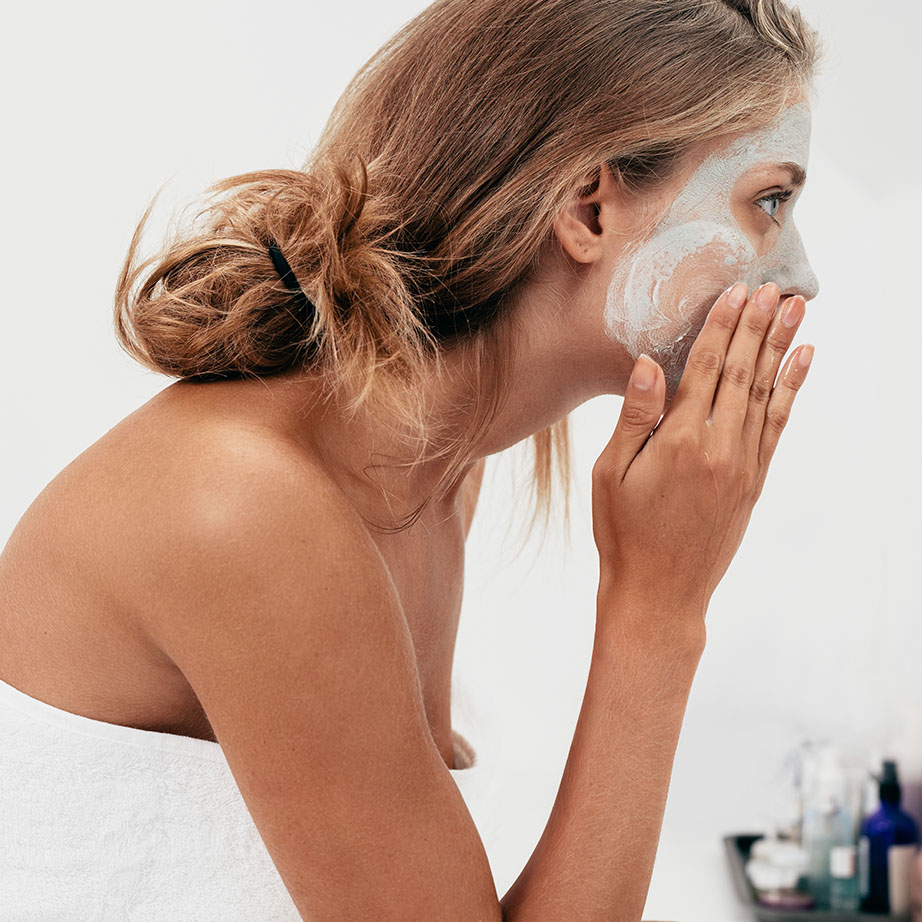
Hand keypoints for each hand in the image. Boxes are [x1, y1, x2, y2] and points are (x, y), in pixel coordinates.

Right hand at [592, 282, 813, 625]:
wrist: (661, 592)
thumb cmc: (625, 533)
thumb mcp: (611, 474)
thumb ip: (635, 417)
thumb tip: (647, 364)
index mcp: (680, 441)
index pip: (706, 368)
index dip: (722, 327)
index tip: (737, 292)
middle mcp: (720, 447)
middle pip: (742, 372)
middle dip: (758, 326)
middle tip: (774, 287)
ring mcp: (743, 464)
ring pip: (767, 392)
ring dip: (782, 347)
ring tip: (795, 310)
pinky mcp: (754, 480)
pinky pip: (778, 424)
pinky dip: (792, 390)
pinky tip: (801, 363)